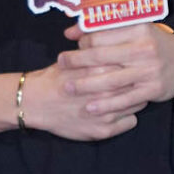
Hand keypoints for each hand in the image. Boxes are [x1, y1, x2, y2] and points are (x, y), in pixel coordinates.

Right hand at [21, 63, 146, 140]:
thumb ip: (98, 51)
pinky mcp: (104, 130)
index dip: (132, 64)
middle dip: (136, 81)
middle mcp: (107, 92)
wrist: (36, 102)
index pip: (131, 65)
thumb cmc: (56, 77)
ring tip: (125, 95)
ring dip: (134, 99)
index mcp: (101, 69)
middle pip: (137, 84)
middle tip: (133, 79)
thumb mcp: (76, 56)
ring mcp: (107, 113)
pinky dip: (127, 116)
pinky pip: (131, 122)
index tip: (131, 64)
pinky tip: (118, 110)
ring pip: (138, 104)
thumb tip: (120, 42)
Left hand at [57, 23, 173, 116]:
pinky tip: (90, 107)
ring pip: (111, 79)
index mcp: (138, 28)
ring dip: (86, 85)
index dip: (84, 41)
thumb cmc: (152, 43)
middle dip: (77, 61)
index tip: (74, 45)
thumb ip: (102, 27)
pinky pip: (125, 99)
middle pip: (102, 56)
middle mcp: (144, 49)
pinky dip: (106, 105)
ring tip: (68, 87)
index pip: (101, 34)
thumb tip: (70, 31)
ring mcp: (149, 71)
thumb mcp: (133, 28)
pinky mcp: (153, 90)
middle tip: (61, 64)